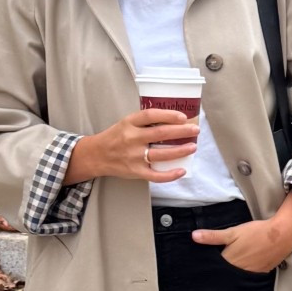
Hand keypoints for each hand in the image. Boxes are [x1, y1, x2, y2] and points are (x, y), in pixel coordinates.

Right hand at [65, 109, 199, 184]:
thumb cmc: (115, 137)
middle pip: (160, 133)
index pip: (151, 115)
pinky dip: (170, 174)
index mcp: (129, 123)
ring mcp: (134, 156)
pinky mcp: (135, 171)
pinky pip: (155, 175)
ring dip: (180, 151)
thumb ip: (144, 121)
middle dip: (181, 131)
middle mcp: (131, 138)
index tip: (183, 117)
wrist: (96, 155)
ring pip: (161, 154)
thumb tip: (172, 119)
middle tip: (195, 130)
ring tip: (193, 147)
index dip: (168, 115)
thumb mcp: (126, 123)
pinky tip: (181, 170)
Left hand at [194, 190, 291, 272]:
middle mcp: (238, 272)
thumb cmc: (256, 232)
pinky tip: (240, 271)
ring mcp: (250, 275)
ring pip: (235, 279)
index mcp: (229, 262)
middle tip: (208, 273)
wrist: (282, 235)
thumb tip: (193, 236)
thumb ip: (212, 236)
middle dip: (217, 274)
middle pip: (223, 276)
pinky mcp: (260, 274)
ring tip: (225, 272)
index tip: (199, 270)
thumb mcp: (232, 232)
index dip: (206, 269)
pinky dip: (241, 276)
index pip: (213, 270)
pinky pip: (246, 279)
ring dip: (229, 276)